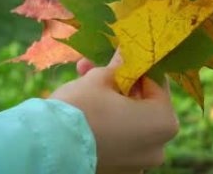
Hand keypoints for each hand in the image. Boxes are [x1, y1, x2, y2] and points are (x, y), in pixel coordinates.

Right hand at [50, 55, 178, 173]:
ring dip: (109, 99)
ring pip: (127, 120)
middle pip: (142, 103)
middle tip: (98, 65)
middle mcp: (157, 148)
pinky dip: (106, 121)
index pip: (157, 83)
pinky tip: (84, 103)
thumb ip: (119, 65)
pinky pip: (117, 138)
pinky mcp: (117, 170)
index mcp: (164, 122)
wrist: (48, 148)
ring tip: (83, 76)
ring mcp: (138, 163)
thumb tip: (126, 51)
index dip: (138, 65)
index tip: (122, 55)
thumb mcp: (101, 79)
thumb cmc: (81, 108)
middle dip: (119, 82)